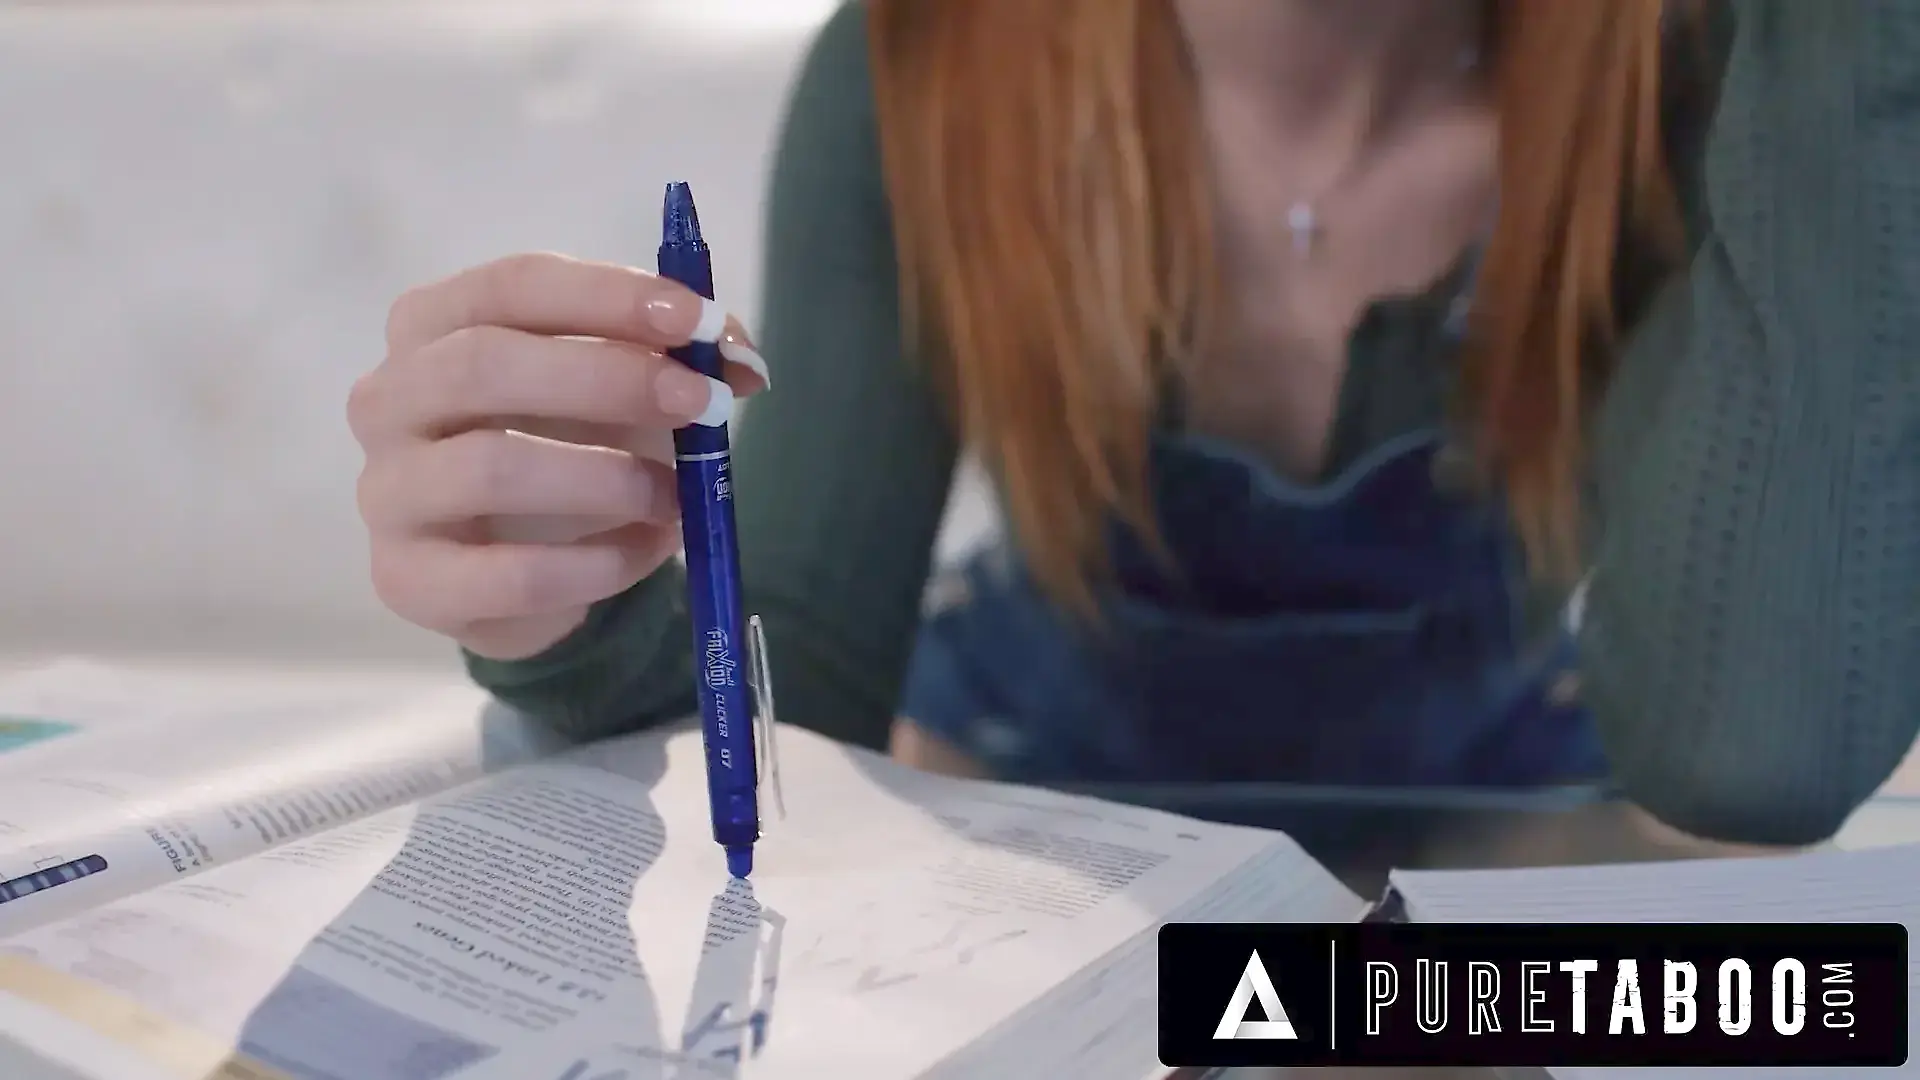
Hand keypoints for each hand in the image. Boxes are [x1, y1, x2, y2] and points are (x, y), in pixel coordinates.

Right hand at [350, 253, 768, 659]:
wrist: (529, 576)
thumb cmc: (570, 452)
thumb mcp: (629, 394)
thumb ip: (681, 363)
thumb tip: (740, 359)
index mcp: (433, 324)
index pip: (512, 286)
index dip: (608, 296)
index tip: (696, 320)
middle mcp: (388, 397)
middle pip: (485, 364)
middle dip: (607, 377)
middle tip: (699, 402)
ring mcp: (388, 491)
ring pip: (492, 467)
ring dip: (608, 478)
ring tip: (676, 498)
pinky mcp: (407, 581)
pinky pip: (510, 573)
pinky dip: (599, 563)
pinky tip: (647, 552)